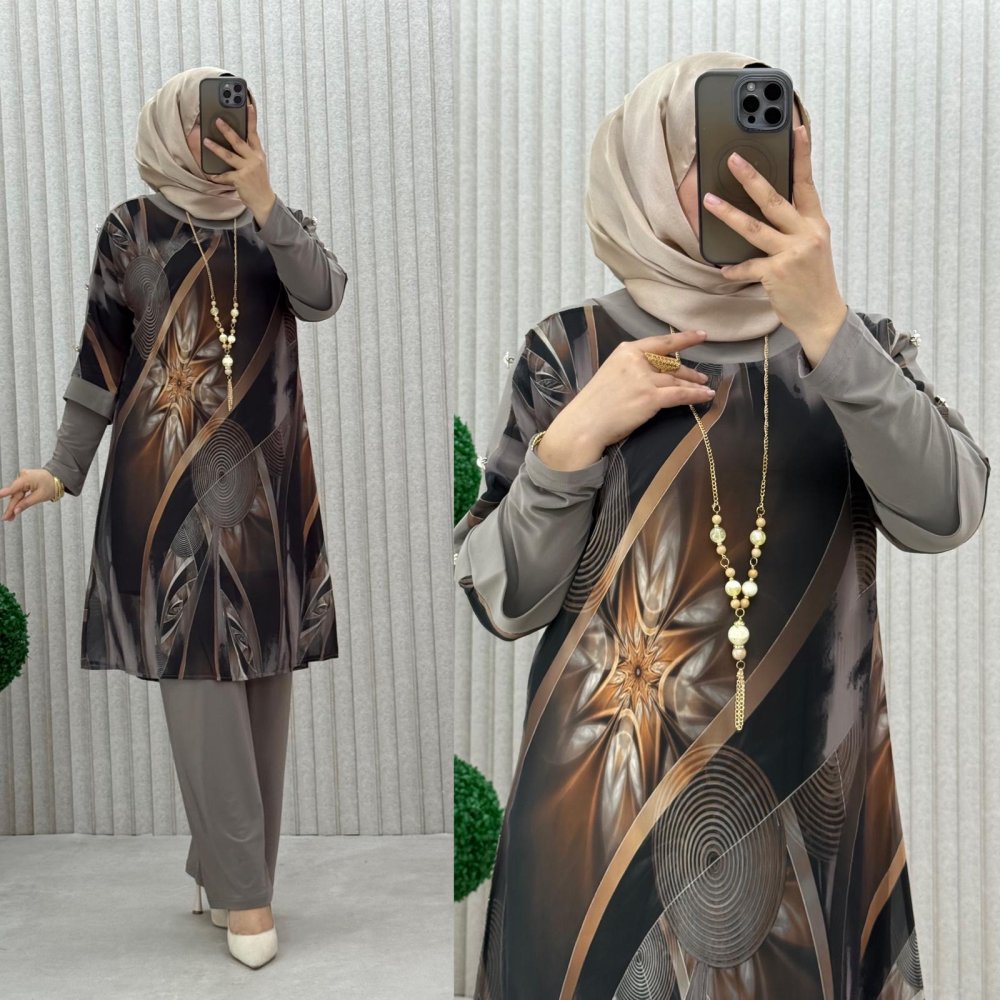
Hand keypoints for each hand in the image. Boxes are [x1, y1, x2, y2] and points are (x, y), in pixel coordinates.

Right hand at [0, 468, 55, 521]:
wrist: (58, 477)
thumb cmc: (52, 484)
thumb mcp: (41, 496)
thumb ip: (27, 503)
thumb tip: (16, 510)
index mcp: (27, 478)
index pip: (13, 489)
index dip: (3, 494)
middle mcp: (23, 476)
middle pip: (15, 495)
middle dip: (11, 507)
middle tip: (6, 518)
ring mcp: (23, 478)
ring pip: (16, 494)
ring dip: (14, 505)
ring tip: (10, 517)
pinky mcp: (24, 480)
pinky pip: (19, 492)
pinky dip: (18, 500)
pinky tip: (14, 509)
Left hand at [203, 103, 276, 225]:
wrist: (264, 201)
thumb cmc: (258, 182)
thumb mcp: (258, 165)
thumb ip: (249, 152)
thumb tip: (234, 140)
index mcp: (258, 154)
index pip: (254, 133)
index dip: (251, 119)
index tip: (248, 106)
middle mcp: (254, 160)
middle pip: (239, 141)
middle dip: (228, 130)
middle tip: (218, 120)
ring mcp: (247, 170)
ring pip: (229, 156)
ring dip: (216, 148)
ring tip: (206, 141)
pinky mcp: (240, 180)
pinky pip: (225, 175)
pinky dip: (217, 176)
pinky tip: (210, 174)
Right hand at [536, 330, 715, 470]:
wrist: (584, 424)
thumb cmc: (594, 403)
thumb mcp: (611, 374)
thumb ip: (630, 369)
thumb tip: (651, 372)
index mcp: (625, 351)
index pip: (661, 342)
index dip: (684, 338)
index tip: (701, 334)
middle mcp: (636, 361)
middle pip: (671, 363)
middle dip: (689, 371)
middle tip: (702, 376)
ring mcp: (644, 379)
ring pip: (677, 380)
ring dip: (694, 384)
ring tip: (704, 387)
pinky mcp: (650, 398)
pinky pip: (680, 395)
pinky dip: (696, 395)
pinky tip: (706, 395)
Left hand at [701, 125, 847, 346]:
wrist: (823, 316)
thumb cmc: (813, 282)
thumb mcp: (813, 248)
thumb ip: (796, 228)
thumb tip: (768, 210)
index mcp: (816, 224)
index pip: (807, 184)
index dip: (801, 156)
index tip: (796, 130)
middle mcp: (806, 235)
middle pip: (775, 199)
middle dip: (751, 178)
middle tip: (733, 160)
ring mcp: (791, 253)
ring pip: (754, 228)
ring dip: (728, 214)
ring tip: (709, 201)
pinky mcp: (776, 273)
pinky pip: (747, 266)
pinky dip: (734, 268)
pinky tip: (724, 268)